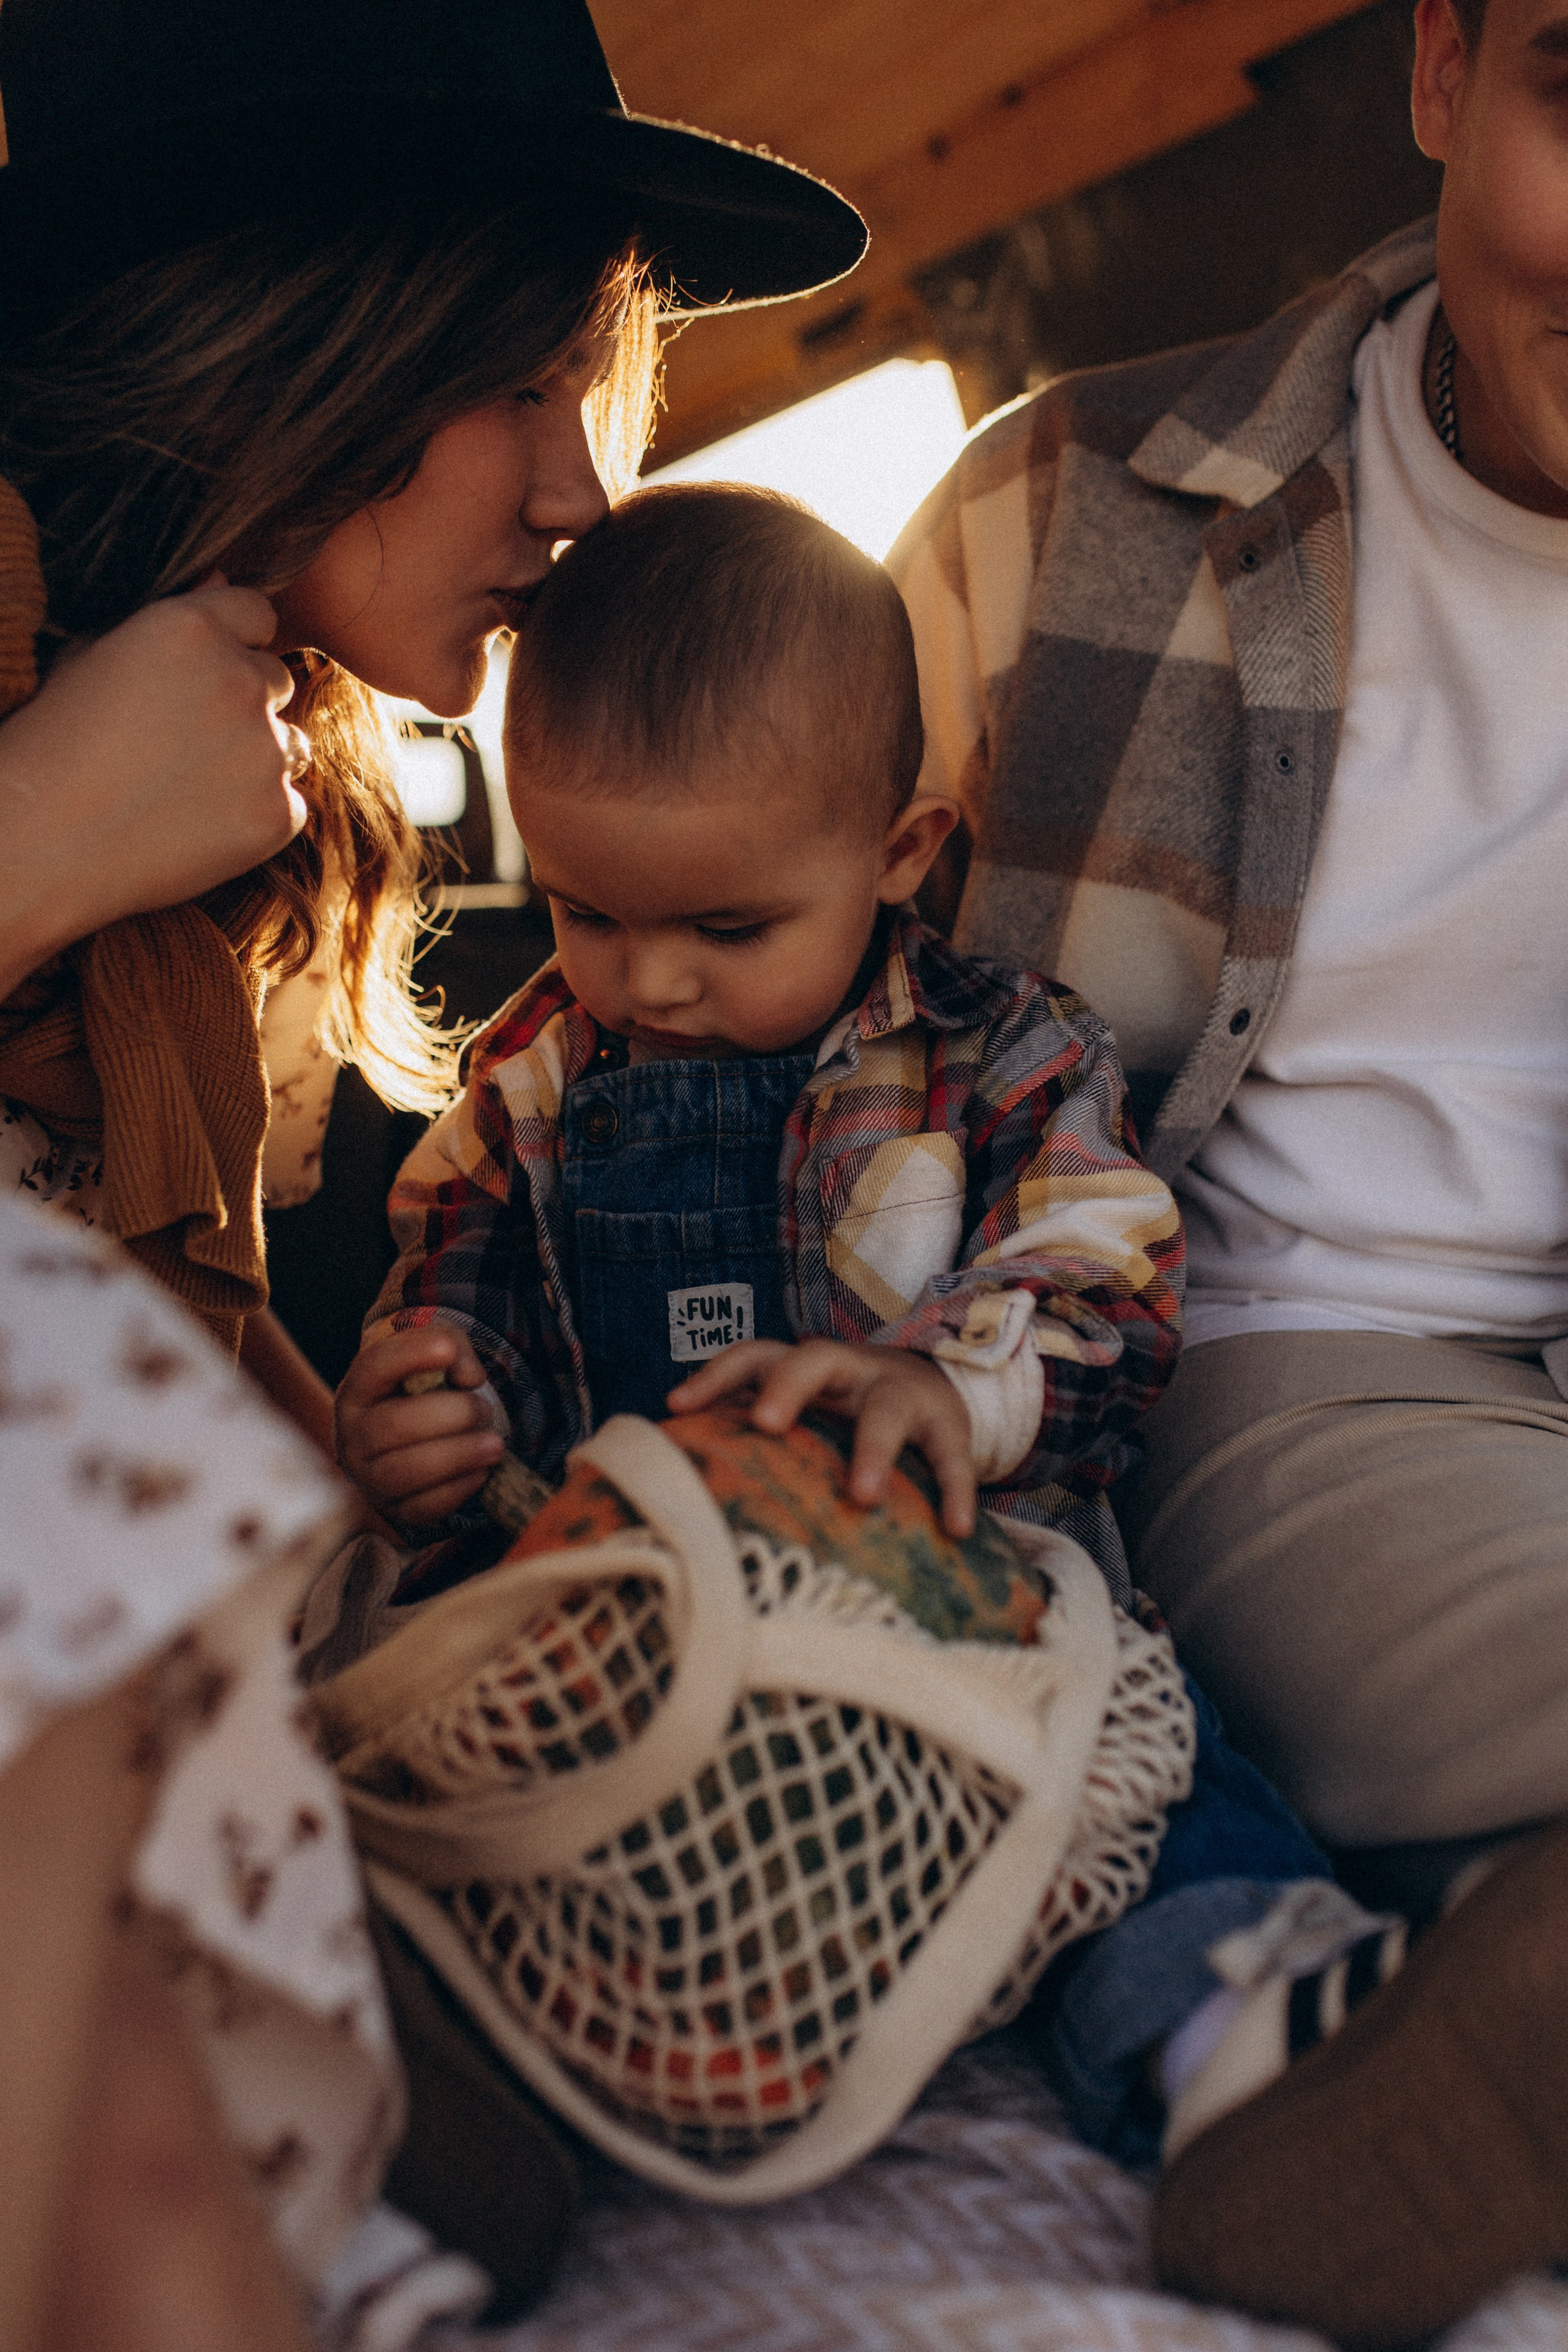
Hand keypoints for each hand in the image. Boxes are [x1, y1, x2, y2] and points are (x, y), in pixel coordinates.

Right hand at [0, 579, 309, 996]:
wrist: (41, 842)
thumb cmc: (54, 745)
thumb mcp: (95, 656)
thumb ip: (171, 617)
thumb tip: (220, 579)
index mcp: (192, 628)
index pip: (258, 614)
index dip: (238, 643)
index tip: (210, 676)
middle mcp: (240, 681)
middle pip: (276, 680)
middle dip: (245, 705)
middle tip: (185, 743)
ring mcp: (265, 750)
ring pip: (292, 744)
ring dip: (258, 759)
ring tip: (189, 787)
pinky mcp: (276, 814)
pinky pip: (288, 805)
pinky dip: (256, 817)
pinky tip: (198, 827)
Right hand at [334, 1327, 504, 1529]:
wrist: (414, 1440)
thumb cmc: (424, 1392)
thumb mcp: (436, 1355)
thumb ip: (453, 1348)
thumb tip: (469, 1377)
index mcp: (359, 1390)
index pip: (374, 1368)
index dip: (409, 1355)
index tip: (446, 1349)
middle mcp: (354, 1436)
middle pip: (393, 1426)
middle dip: (451, 1415)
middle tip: (484, 1409)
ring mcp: (370, 1478)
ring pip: (405, 1472)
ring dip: (458, 1455)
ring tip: (495, 1444)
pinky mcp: (394, 1509)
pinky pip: (422, 1507)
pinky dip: (457, 1489)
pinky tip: (480, 1471)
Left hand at [668, 1338, 976, 1537]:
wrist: (933, 1388)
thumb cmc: (846, 1412)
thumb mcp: (805, 1409)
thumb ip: (753, 1429)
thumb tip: (674, 1462)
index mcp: (806, 1369)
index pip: (755, 1356)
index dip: (716, 1375)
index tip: (676, 1404)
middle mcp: (850, 1370)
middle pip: (814, 1359)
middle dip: (787, 1386)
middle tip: (764, 1422)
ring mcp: (901, 1393)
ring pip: (886, 1410)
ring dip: (873, 1451)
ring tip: (862, 1496)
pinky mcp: (948, 1426)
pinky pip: (953, 1457)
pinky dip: (955, 1490)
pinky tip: (956, 1528)